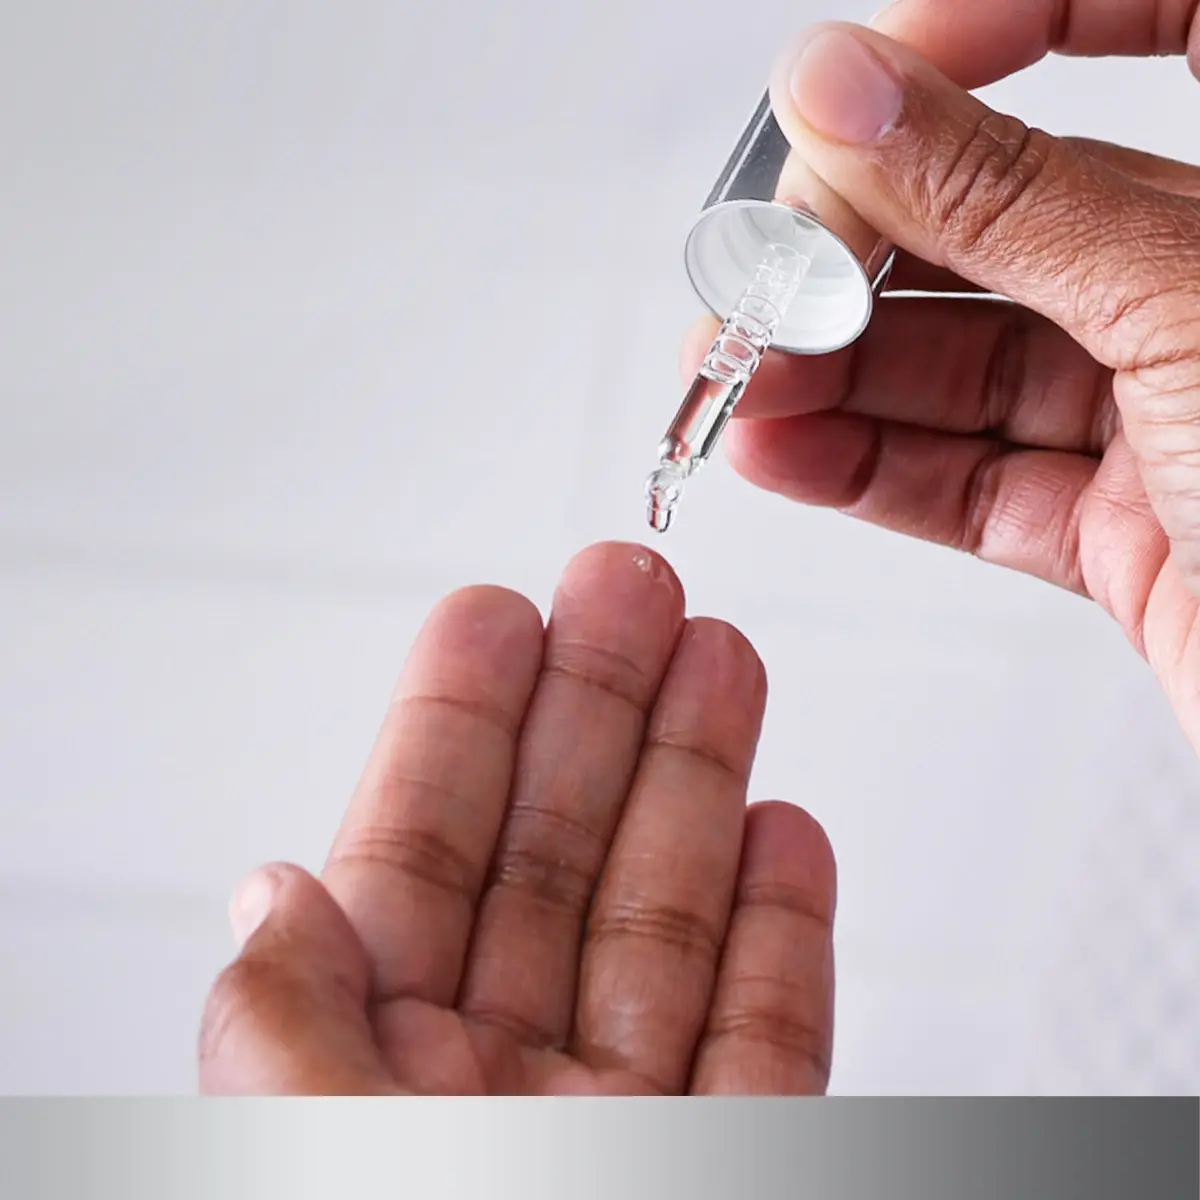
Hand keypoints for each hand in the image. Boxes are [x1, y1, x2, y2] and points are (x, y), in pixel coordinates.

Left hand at [198, 543, 835, 1094]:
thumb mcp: (316, 1150)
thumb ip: (284, 1024)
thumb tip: (272, 894)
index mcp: (381, 1076)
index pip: (420, 859)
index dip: (461, 723)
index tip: (497, 612)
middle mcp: (502, 1091)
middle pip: (558, 856)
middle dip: (601, 706)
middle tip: (633, 587)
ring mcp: (624, 1126)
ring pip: (666, 920)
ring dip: (698, 780)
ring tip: (721, 658)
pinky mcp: (732, 1160)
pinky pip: (765, 1039)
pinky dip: (782, 933)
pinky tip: (782, 832)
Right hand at [687, 4, 1199, 752]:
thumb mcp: (1187, 308)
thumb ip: (1007, 198)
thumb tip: (855, 92)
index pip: (1142, 18)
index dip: (988, 20)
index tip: (860, 84)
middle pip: (1003, 222)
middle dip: (857, 245)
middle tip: (764, 271)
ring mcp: (1169, 414)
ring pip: (971, 365)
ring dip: (838, 371)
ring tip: (742, 375)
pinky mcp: (1126, 529)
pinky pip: (979, 484)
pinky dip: (871, 473)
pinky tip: (789, 450)